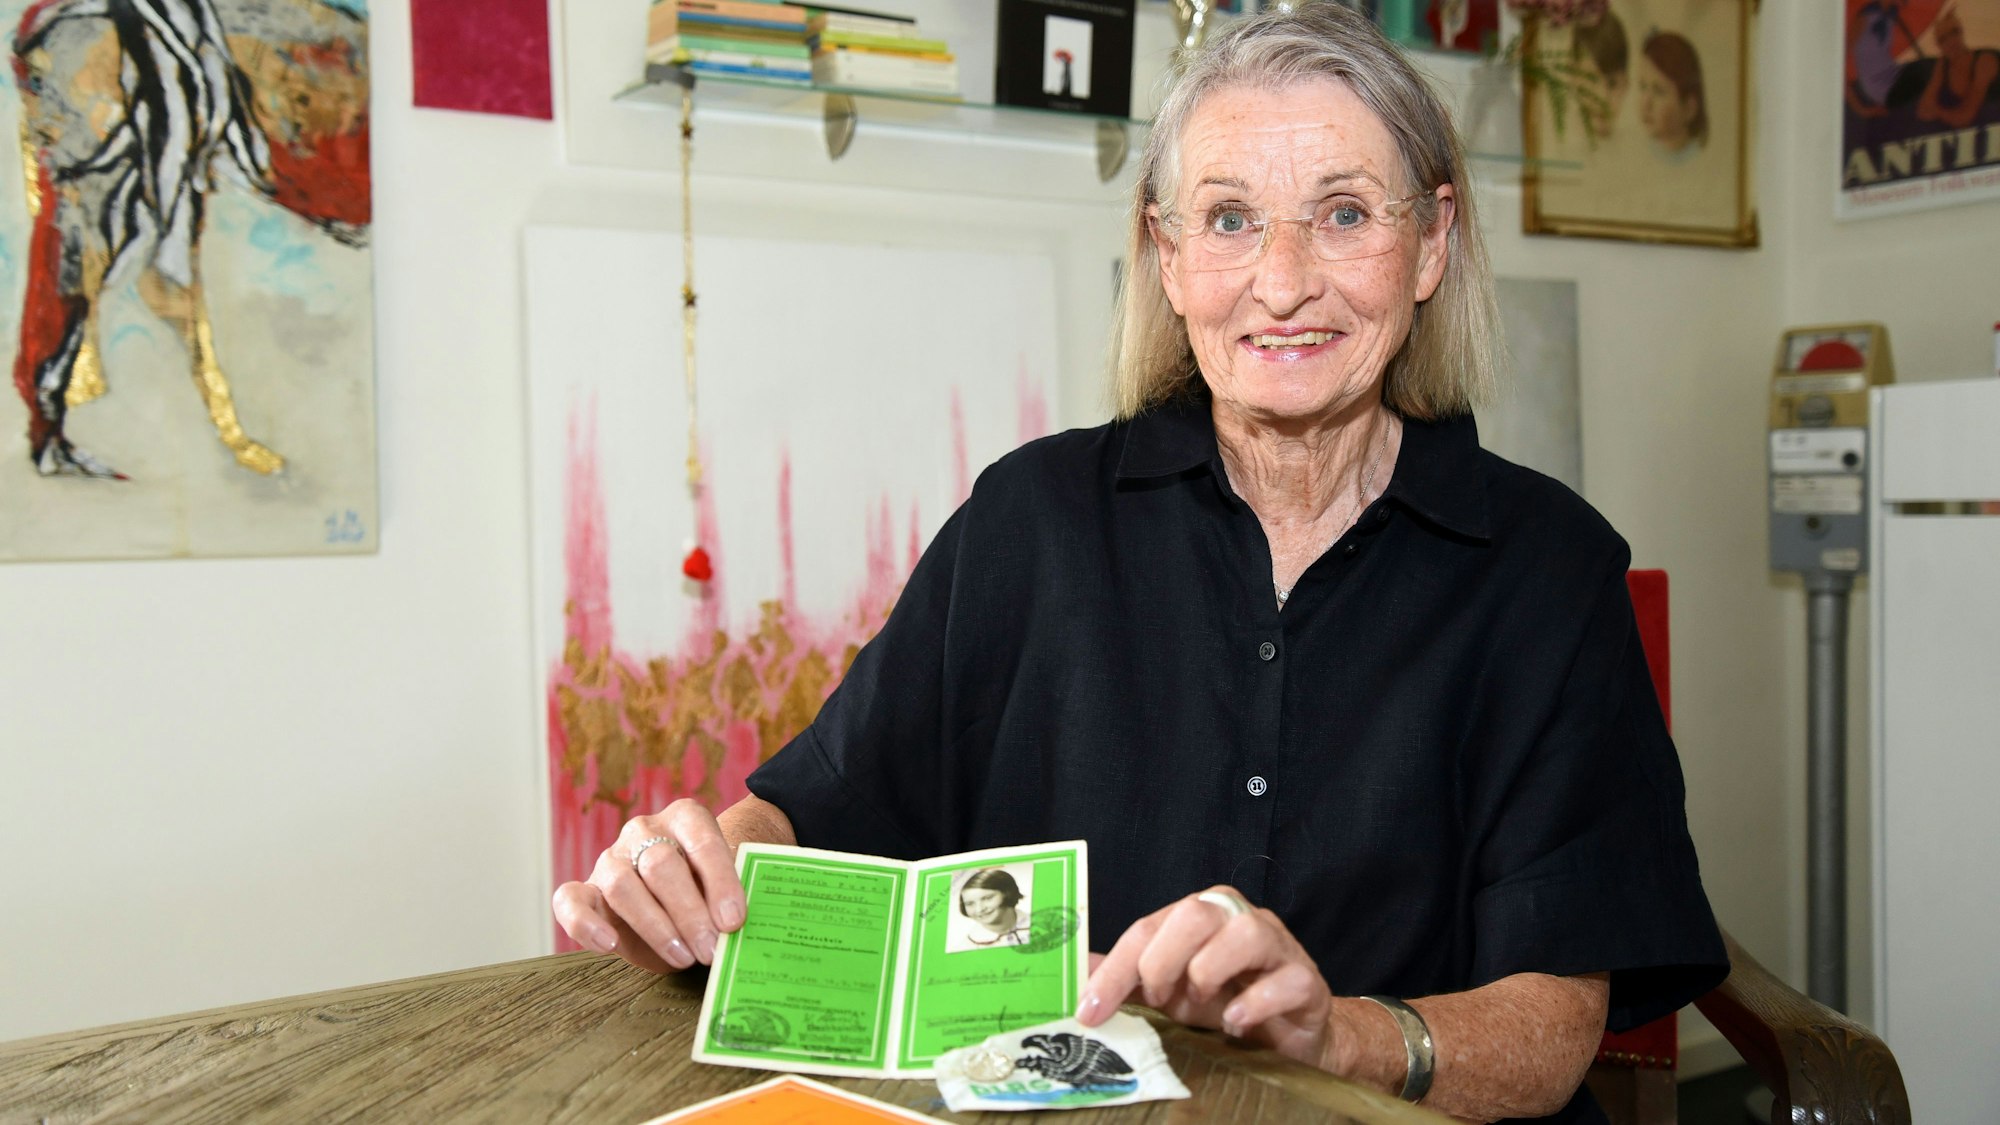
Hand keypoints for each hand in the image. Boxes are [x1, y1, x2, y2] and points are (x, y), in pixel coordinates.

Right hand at [551, 799, 745, 972]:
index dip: (720, 882)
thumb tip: (740, 928)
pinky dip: (584, 924)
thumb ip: (732, 899)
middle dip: (689, 912)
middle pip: (660, 864)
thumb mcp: (726, 889)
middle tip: (710, 948)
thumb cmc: (710, 892)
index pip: (702, 841)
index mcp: (686, 818)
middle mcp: (644, 832)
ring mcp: (611, 859)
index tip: (733, 921)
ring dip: (655, 926)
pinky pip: (570, 900)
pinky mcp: (585, 891)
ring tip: (683, 957)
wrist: (682, 901)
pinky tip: (609, 944)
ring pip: (622, 885)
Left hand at [1076, 886, 1337, 1069]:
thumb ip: (1131, 980)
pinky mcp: (1307, 980)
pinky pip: (1284, 980)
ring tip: (1202, 1007)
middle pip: (1194, 914)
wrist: (1290, 1036)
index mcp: (1198, 914)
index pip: (1147, 927)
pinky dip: (1253, 1004)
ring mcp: (1277, 945)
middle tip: (1160, 1001)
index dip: (1115, 969)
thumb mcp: (1172, 994)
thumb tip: (1078, 971)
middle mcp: (1237, 918)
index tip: (1090, 1010)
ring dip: (1209, 973)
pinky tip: (1234, 1023)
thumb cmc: (1228, 1004)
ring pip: (1243, 933)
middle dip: (1163, 962)